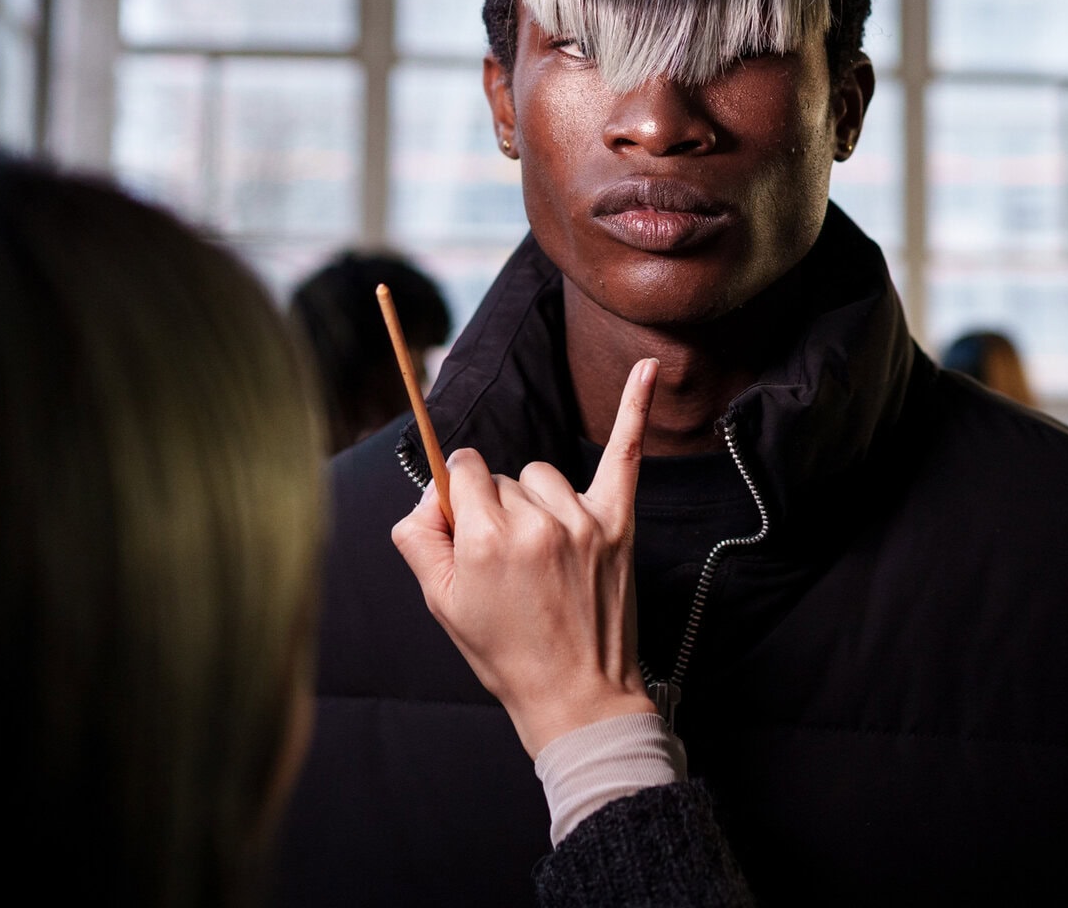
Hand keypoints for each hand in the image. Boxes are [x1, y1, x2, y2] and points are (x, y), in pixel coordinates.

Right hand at [393, 357, 658, 756]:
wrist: (578, 697)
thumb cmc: (506, 653)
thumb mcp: (441, 603)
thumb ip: (417, 537)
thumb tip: (429, 492)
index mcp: (487, 540)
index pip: (463, 470)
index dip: (460, 497)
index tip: (467, 526)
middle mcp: (536, 523)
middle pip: (502, 476)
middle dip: (495, 510)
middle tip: (508, 569)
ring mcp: (583, 521)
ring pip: (541, 475)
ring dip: (536, 502)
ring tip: (543, 557)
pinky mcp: (620, 525)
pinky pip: (627, 453)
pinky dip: (635, 408)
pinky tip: (650, 368)